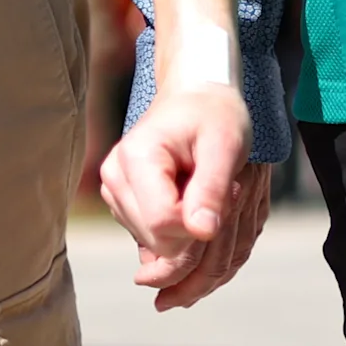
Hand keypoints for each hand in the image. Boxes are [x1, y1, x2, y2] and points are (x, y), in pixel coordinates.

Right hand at [100, 84, 264, 308]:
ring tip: (204, 189)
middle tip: (222, 190)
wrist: (197, 98)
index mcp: (136, 158)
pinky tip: (192, 200)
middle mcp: (115, 178)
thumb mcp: (225, 145)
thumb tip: (203, 232)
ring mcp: (115, 194)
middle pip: (159, 241)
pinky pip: (155, 242)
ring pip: (158, 248)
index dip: (201, 223)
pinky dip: (181, 232)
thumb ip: (212, 189)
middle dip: (198, 231)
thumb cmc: (214, 115)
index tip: (230, 191)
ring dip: (191, 231)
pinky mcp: (123, 206)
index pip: (163, 223)